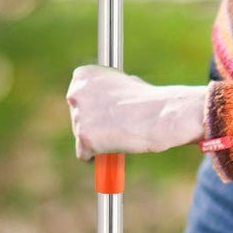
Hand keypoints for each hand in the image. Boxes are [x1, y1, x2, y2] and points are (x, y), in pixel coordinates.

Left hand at [66, 66, 207, 156]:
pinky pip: (83, 154)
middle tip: (115, 129)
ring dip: (97, 140)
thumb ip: (108, 91)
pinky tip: (111, 150)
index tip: (107, 115)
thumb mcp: (124, 83)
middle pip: (76, 116)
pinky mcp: (84, 138)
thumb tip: (106, 103)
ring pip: (81, 136)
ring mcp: (78, 117)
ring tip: (119, 136)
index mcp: (82, 76)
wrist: (157, 115)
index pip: (78, 96)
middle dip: (93, 125)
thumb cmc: (148, 100)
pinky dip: (95, 157)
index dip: (94, 108)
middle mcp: (75, 93)